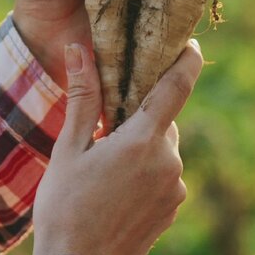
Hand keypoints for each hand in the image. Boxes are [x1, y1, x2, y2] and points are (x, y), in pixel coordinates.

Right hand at [31, 40, 203, 254]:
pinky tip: (115, 190)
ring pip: (163, 150)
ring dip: (141, 148)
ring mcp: (174, 189)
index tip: (189, 44)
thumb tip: (79, 49)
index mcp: (143, 141)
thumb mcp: (68, 149)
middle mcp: (168, 163)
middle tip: (106, 127)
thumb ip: (82, 97)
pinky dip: (145, 173)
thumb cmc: (64, 208)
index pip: (177, 87)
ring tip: (104, 168)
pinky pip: (163, 177)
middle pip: (163, 121)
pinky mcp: (172, 210)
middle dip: (140, 117)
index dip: (187, 60)